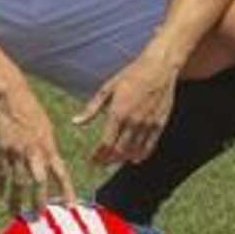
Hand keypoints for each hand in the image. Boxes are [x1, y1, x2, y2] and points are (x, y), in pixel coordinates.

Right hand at [0, 84, 75, 213]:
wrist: (11, 98)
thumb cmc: (31, 112)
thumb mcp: (47, 130)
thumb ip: (48, 149)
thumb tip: (52, 166)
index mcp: (49, 148)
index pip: (61, 174)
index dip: (66, 191)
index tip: (70, 206)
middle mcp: (35, 152)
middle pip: (39, 182)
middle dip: (39, 201)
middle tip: (39, 216)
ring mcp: (17, 152)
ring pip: (18, 181)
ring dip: (17, 199)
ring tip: (16, 213)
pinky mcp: (2, 150)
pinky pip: (1, 172)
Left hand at [75, 51, 178, 166]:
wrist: (159, 69)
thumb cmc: (130, 76)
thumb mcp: (107, 89)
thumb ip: (91, 109)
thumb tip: (75, 122)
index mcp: (117, 112)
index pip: (105, 143)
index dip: (98, 156)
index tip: (91, 161)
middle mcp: (133, 121)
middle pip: (119, 150)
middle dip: (108, 160)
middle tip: (100, 164)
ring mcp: (148, 124)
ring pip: (134, 150)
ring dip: (123, 159)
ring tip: (113, 162)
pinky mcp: (160, 123)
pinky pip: (150, 145)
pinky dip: (142, 154)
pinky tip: (135, 159)